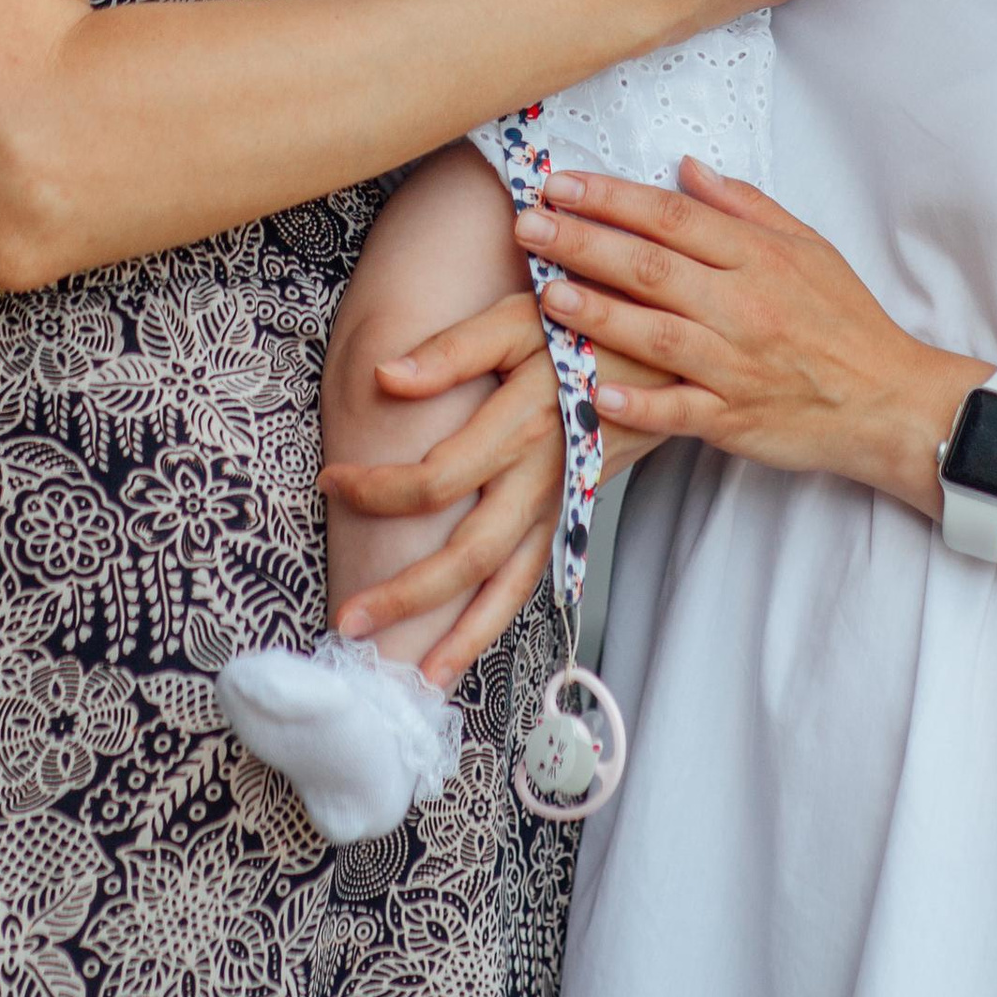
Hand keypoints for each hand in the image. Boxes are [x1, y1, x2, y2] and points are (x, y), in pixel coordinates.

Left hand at [325, 294, 565, 689]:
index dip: (376, 489)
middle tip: (346, 623)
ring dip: (461, 633)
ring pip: (509, 582)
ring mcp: (561, 502)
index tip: (330, 481)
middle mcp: (542, 476)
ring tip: (416, 678)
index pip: (435, 479)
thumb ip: (453, 350)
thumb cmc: (583, 322)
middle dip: (407, 595)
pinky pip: (534, 575)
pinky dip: (500, 616)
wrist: (667, 344)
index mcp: (521, 426)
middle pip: (469, 554)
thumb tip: (386, 377)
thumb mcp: (518, 319)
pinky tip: (468, 645)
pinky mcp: (573, 511)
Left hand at [508, 161, 973, 509]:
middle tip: (527, 226)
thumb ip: (744, 206)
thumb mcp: (808, 246)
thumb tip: (687, 166)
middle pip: (651, 267)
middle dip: (583, 243)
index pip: (672, 216)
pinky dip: (639, 404)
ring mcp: (738, 364)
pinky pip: (680, 410)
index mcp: (757, 256)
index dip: (611, 198)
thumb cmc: (845, 321)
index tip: (559, 184)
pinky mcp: (736, 418)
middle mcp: (744, 305)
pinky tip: (594, 393)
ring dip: (596, 313)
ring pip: (656, 334)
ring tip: (544, 295)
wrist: (889, 400)